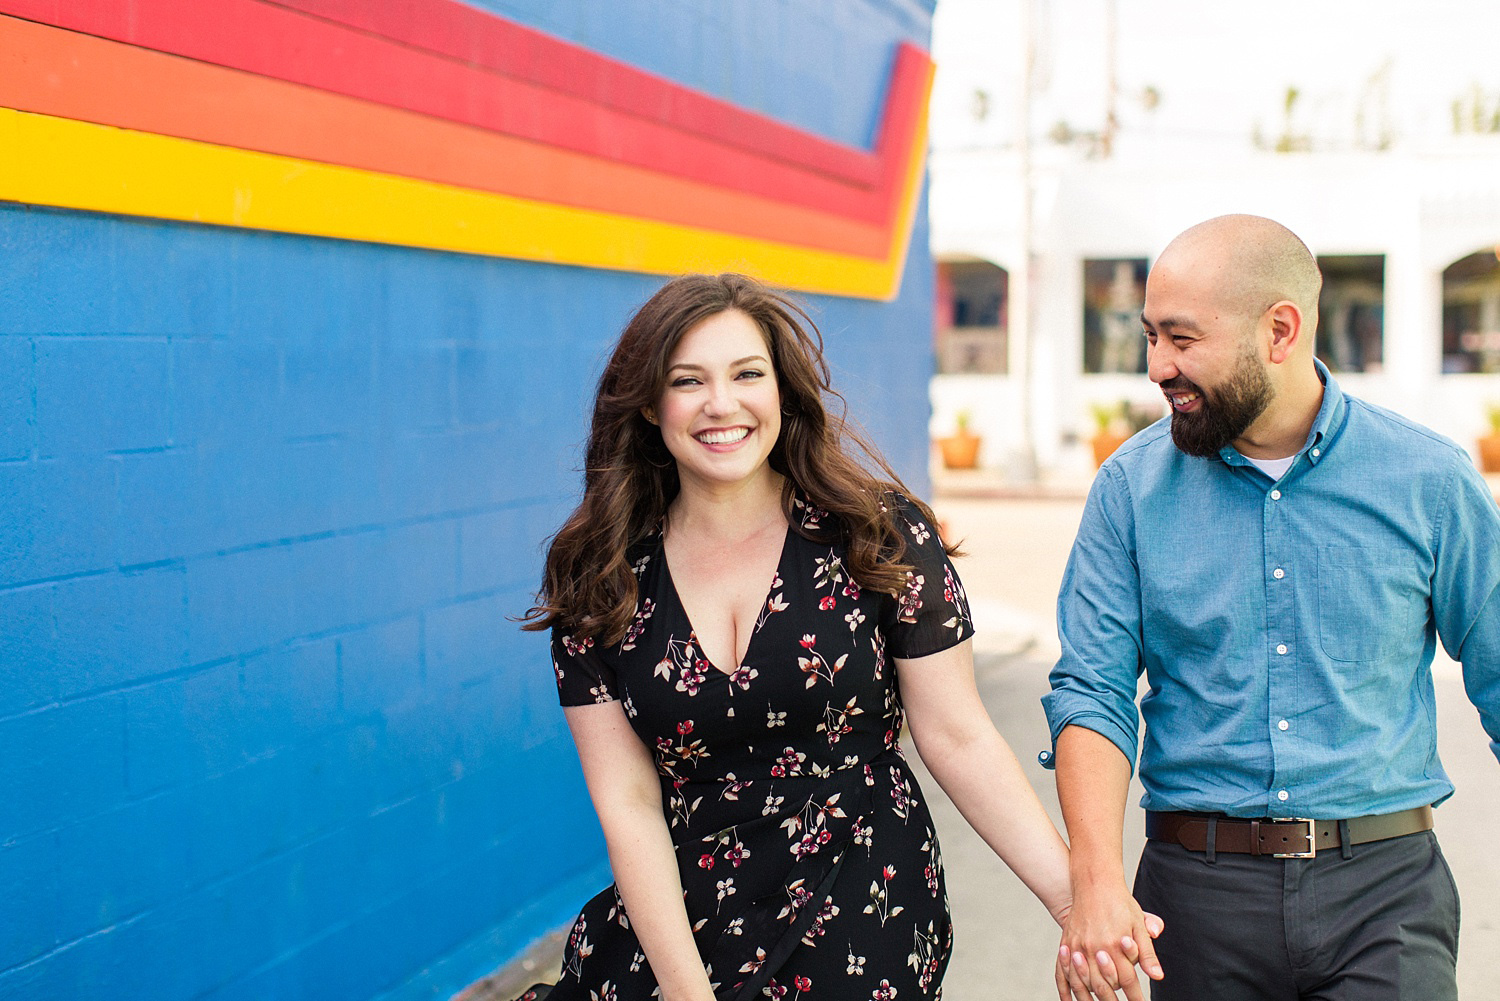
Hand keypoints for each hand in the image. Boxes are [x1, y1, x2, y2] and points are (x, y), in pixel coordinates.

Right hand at [1053, 883, 1162, 1000]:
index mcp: (1116, 944)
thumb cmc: (1119, 903)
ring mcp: (1078, 946)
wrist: (1093, 882)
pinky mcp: (1067, 943)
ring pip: (1083, 983)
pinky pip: (1063, 972)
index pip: (1128, 980)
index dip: (1135, 997)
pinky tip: (1070, 1000)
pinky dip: (1066, 989)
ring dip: (1090, 999)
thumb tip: (1158, 976)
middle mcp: (1095, 947)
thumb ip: (1147, 953)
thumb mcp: (1138, 925)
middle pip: (1104, 986)